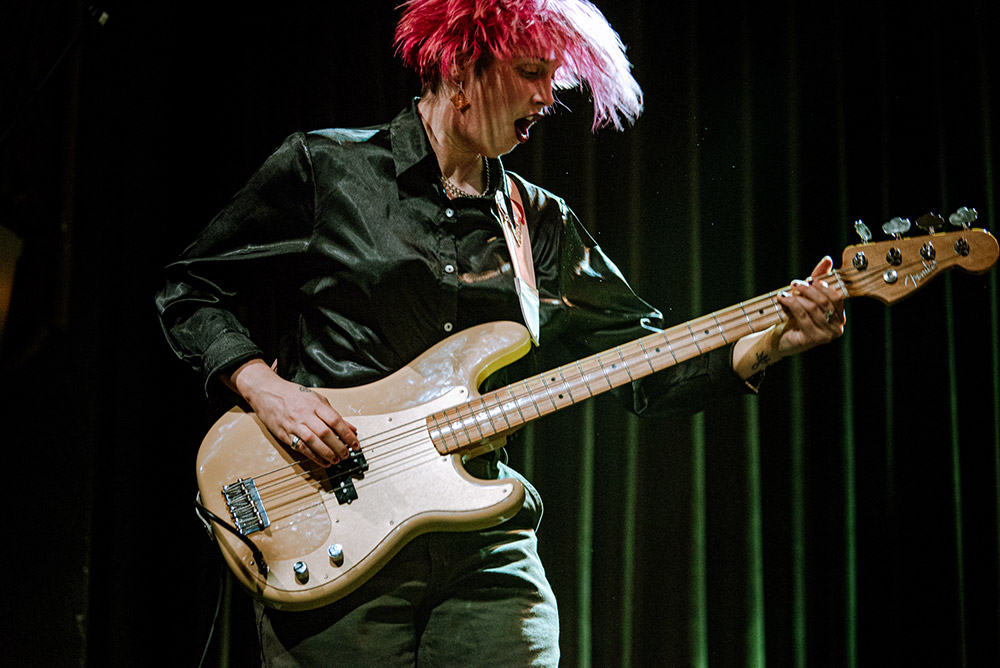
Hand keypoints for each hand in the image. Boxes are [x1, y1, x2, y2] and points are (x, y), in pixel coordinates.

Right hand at [226, 359, 358, 466]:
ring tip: (336, 460)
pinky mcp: (285, 433)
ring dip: (326, 453)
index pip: (335, 420)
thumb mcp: (316, 399)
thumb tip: (351, 428)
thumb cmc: (292, 394)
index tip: (356, 443)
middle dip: (339, 446)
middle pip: (325, 433)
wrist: (266, 391)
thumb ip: (333, 414)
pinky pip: (300, 447)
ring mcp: (294, 424)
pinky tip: (322, 461)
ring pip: (313, 441)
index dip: (347, 434)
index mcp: (315, 404)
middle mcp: (305, 414)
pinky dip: (313, 456)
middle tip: (347, 454)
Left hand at [772, 255, 845, 358]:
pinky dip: (792, 304)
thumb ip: (818, 279)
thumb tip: (828, 260)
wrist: (778, 339)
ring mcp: (826, 335)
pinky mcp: (813, 339)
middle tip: (794, 284)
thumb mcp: (806, 296)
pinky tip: (783, 299)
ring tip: (785, 293)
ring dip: (797, 297)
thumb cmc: (794, 318)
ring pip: (813, 307)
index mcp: (839, 317)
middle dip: (808, 290)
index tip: (807, 280)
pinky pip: (803, 315)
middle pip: (824, 301)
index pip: (836, 297)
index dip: (822, 286)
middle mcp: (837, 328)